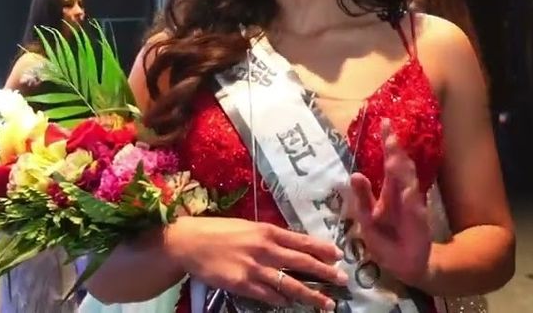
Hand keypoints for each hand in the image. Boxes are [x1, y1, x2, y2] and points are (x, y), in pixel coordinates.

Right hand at [164, 216, 345, 309]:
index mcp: (267, 230)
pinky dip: (282, 301)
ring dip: (311, 295)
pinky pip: (269, 295)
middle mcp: (265, 248)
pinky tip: (292, 305)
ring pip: (290, 284)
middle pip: (302, 263)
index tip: (339, 255)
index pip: (301, 240)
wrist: (190, 242)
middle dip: (325, 272)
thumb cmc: (218, 231)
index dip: (322, 248)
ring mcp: (254, 268)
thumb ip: (269, 236)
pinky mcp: (243, 284)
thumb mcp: (247, 227)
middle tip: (343, 280)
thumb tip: (291, 245)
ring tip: (327, 303)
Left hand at [342, 121, 432, 286]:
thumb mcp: (367, 219)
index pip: (389, 162)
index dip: (388, 143)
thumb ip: (362, 198)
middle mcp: (403, 193)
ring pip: (407, 183)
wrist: (405, 264)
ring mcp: (412, 206)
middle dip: (394, 150)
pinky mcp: (419, 222)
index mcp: (390, 190)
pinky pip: (415, 209)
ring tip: (393, 156)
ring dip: (401, 171)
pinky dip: (411, 200)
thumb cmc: (385, 239)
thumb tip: (354, 174)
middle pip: (400, 167)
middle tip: (388, 131)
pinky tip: (407, 191)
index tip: (385, 122)